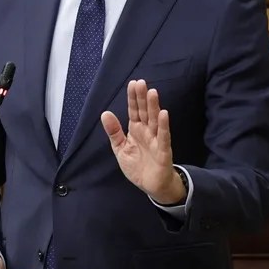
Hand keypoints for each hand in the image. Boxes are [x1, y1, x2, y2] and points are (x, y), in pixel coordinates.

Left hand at [100, 80, 185, 204]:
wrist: (151, 186)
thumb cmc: (137, 166)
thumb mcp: (120, 148)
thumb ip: (114, 132)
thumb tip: (105, 113)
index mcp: (136, 129)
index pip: (134, 110)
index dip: (133, 98)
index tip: (133, 83)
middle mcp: (147, 132)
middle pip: (144, 111)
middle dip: (142, 98)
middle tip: (141, 82)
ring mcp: (156, 140)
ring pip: (154, 120)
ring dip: (154, 107)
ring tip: (153, 92)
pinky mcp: (163, 151)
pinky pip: (164, 137)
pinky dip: (163, 126)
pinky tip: (163, 114)